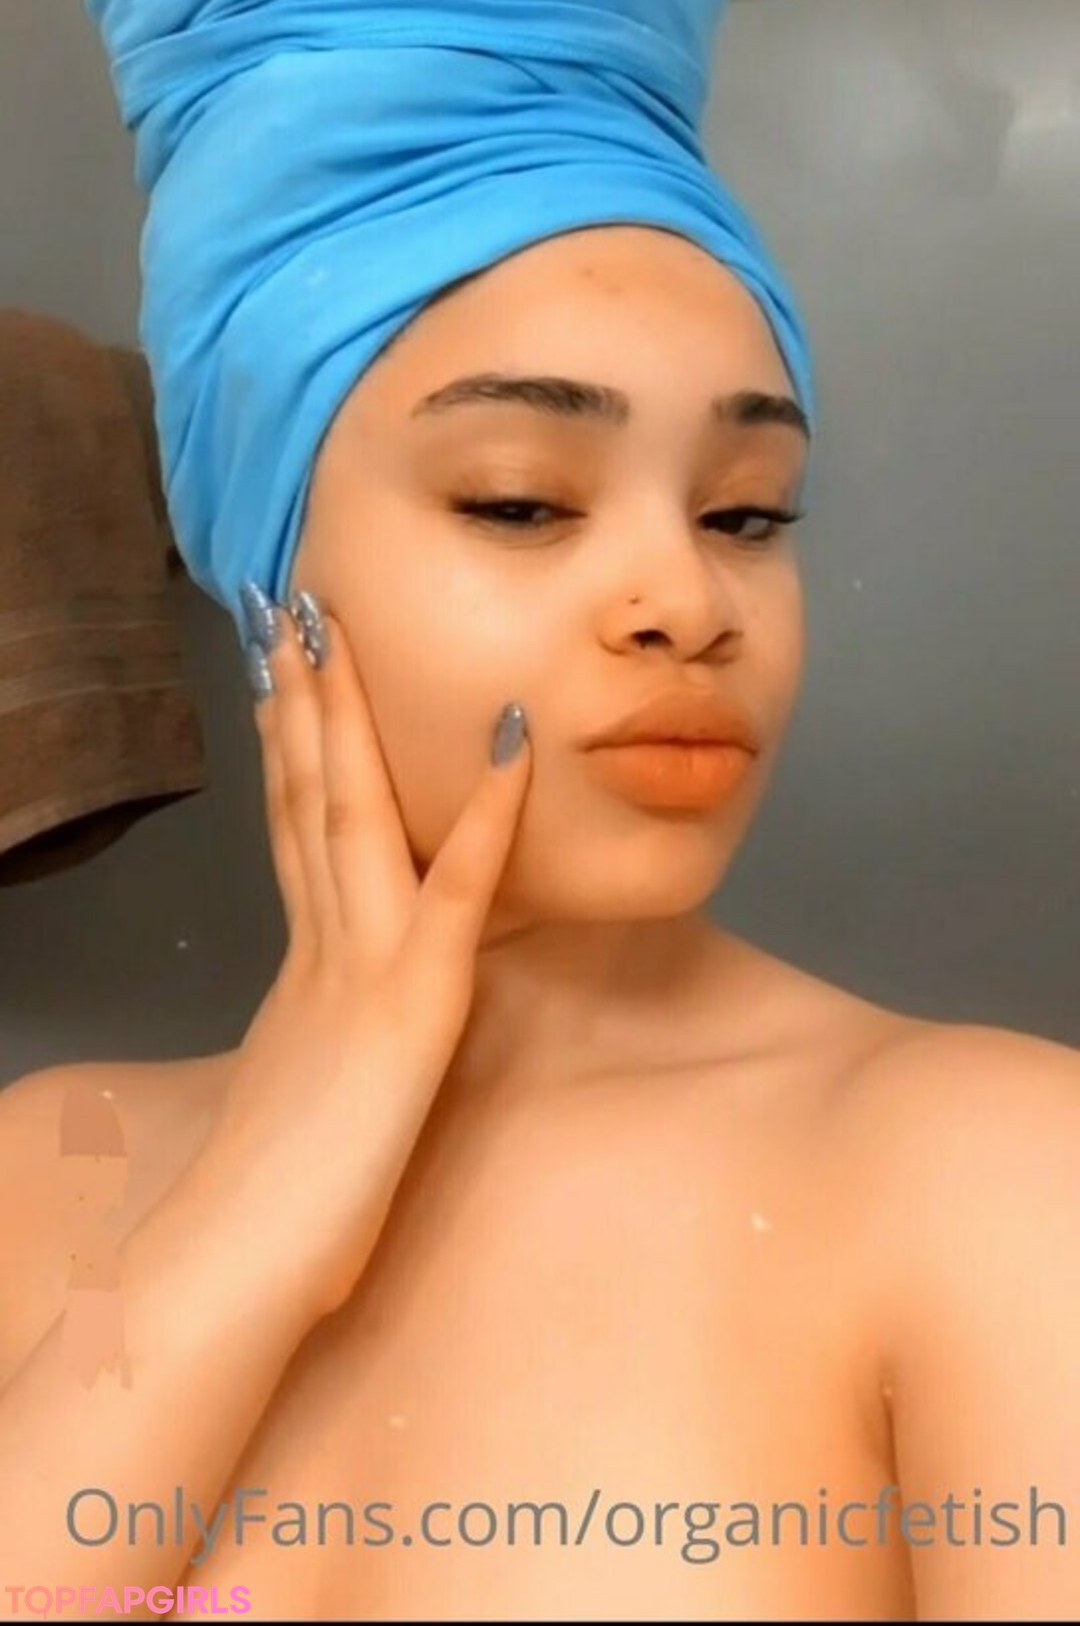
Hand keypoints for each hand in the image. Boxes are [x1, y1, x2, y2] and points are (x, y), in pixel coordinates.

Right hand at [208, 589, 531, 1321]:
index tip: (279, 668)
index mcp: (304, 961)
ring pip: (357, 811)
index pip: (293, 822)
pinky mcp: (412, 1005)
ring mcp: (364, 964)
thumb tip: (320, 1029)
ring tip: (338, 625)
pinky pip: (458, 891)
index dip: (288, 740)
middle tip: (288, 604)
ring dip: (352, 714)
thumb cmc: (274, 1204)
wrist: (236, 1261)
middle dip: (301, 693)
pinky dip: (487, 812)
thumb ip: (315, 1041)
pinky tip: (511, 741)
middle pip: (309, 791)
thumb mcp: (301, 1094)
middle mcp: (324, 941)